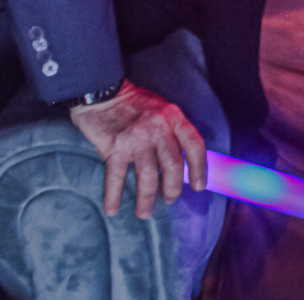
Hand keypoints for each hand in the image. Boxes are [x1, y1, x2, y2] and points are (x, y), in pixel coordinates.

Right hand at [67, 80, 206, 218]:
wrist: (103, 91)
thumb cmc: (134, 103)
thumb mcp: (162, 109)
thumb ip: (172, 131)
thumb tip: (182, 163)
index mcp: (173, 118)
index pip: (194, 145)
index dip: (200, 168)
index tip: (199, 186)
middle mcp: (158, 128)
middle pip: (173, 166)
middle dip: (172, 189)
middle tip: (169, 200)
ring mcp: (136, 138)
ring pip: (147, 177)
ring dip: (146, 199)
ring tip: (144, 212)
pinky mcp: (115, 147)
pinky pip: (117, 177)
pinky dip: (114, 196)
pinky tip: (112, 209)